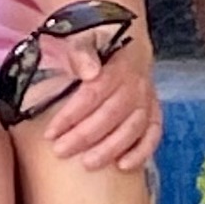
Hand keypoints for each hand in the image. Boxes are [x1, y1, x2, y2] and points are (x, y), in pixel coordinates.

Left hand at [36, 32, 160, 173]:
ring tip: (87, 164)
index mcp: (117, 65)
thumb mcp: (81, 37)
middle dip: (86, 136)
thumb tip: (88, 71)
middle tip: (61, 151)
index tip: (50, 133)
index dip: (72, 115)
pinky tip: (124, 166)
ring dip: (111, 148)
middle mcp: (136, 84)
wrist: (126, 43)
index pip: (94, 93)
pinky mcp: (154, 111)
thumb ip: (81, 51)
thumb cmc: (94, 44)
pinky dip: (142, 151)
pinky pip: (153, 133)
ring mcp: (147, 99)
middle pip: (113, 114)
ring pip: (133, 127)